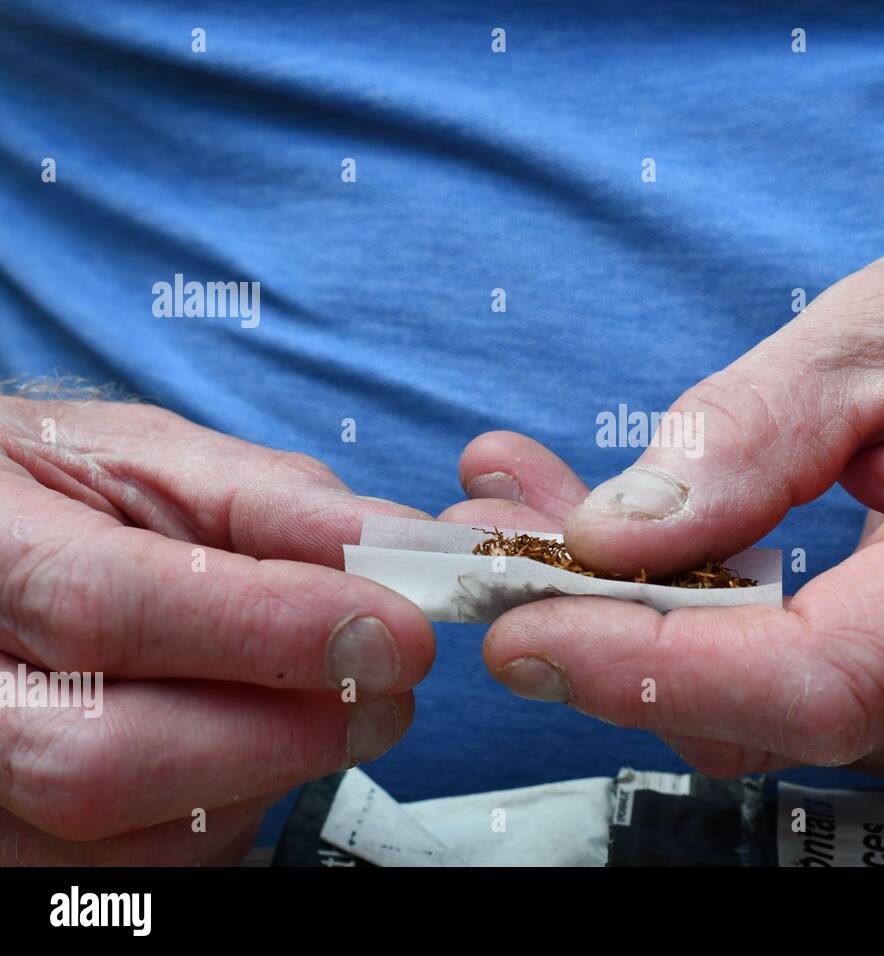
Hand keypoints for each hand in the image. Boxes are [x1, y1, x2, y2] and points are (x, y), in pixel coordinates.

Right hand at [0, 396, 434, 862]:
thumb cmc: (51, 498)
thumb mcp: (149, 460)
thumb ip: (271, 503)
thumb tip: (397, 551)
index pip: (106, 607)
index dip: (268, 630)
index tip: (393, 632)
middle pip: (107, 762)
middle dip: (286, 733)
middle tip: (387, 690)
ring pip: (133, 841)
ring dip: (268, 775)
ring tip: (308, 704)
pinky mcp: (15, 855)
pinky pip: (147, 871)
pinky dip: (230, 813)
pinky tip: (242, 745)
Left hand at [451, 229, 883, 783]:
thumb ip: (753, 436)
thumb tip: (615, 537)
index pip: (819, 674)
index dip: (658, 668)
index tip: (526, 630)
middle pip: (767, 710)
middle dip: (606, 632)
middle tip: (492, 533)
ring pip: (759, 712)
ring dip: (633, 624)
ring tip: (538, 518)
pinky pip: (787, 693)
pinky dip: (692, 631)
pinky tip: (633, 554)